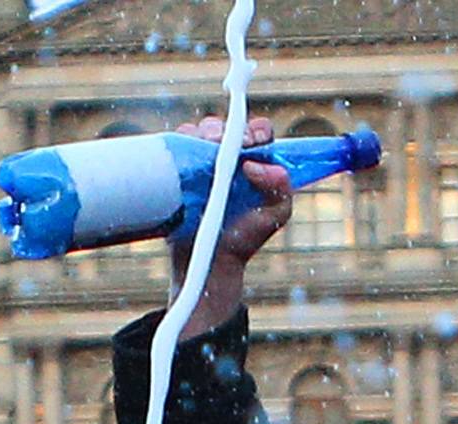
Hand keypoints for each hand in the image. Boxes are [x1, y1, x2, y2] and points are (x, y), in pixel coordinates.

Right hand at [174, 116, 294, 337]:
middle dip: (224, 130)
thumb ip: (281, 188)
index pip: (257, 132)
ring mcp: (200, 163)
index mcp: (252, 161)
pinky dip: (181, 144)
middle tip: (223, 144)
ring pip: (197, 132)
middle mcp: (226, 157)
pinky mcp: (179, 171)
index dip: (255, 130)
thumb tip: (257, 165)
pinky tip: (187, 158)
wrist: (211, 261)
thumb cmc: (246, 237)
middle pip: (224, 127)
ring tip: (206, 151)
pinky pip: (176, 146)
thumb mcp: (275, 214)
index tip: (253, 141)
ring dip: (201, 134)